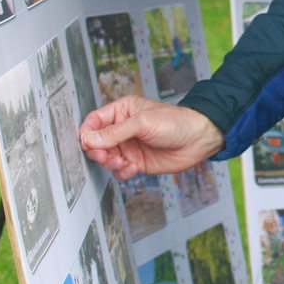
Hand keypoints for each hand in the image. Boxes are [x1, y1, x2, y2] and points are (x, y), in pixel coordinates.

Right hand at [79, 95, 223, 179]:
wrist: (198, 140)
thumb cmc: (176, 122)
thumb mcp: (143, 122)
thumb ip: (115, 132)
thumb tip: (89, 139)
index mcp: (123, 111)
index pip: (94, 121)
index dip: (87, 132)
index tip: (85, 143)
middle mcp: (123, 129)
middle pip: (96, 143)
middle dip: (97, 151)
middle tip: (104, 156)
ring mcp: (129, 146)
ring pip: (106, 158)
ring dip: (110, 163)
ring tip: (122, 162)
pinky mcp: (136, 161)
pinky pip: (119, 170)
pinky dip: (122, 172)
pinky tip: (132, 168)